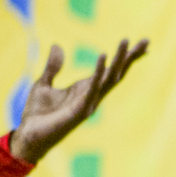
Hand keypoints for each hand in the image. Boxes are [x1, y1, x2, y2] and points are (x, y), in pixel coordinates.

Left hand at [9, 40, 147, 163]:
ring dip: (119, 60)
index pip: (110, 70)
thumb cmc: (37, 114)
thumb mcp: (44, 83)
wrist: (29, 135)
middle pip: (117, 73)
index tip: (138, 44)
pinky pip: (93, 88)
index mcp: (86, 88)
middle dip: (130, 57)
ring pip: (110, 78)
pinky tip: (103, 56)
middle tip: (145, 40)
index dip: (124, 58)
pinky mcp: (80, 109)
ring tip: (125, 42)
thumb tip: (57, 45)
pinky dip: (99, 72)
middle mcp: (92, 95)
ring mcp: (89, 102)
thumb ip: (53, 67)